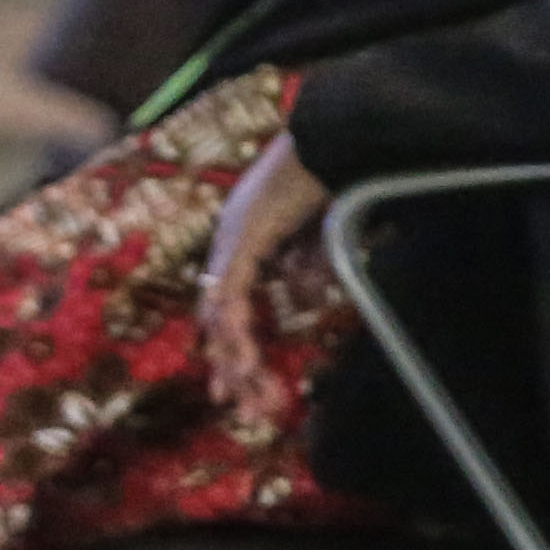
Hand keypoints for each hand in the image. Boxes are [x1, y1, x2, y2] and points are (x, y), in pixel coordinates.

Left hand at [198, 137, 332, 418]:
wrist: (331, 145)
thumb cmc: (330, 180)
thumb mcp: (320, 236)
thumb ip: (309, 264)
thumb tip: (304, 293)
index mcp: (243, 241)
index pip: (229, 300)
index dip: (233, 341)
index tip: (241, 378)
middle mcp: (228, 243)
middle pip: (217, 315)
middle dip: (228, 363)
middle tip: (234, 404)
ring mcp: (230, 242)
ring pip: (219, 313)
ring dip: (232, 356)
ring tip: (240, 392)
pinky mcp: (241, 241)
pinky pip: (233, 294)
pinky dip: (236, 328)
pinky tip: (241, 358)